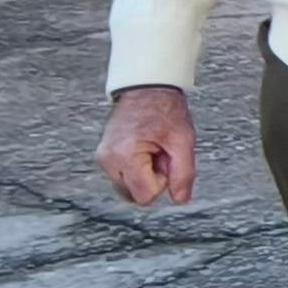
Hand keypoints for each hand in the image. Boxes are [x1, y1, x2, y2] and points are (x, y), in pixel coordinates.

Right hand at [98, 85, 197, 207]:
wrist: (147, 87)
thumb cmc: (164, 108)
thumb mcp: (183, 140)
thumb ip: (184, 173)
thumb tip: (181, 199)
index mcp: (125, 156)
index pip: (145, 196)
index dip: (162, 182)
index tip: (166, 160)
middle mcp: (108, 160)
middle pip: (134, 196)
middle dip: (152, 179)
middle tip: (160, 154)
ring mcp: (103, 158)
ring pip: (128, 188)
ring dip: (144, 175)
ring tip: (152, 150)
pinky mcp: (103, 156)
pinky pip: (123, 176)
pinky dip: (135, 168)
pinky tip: (144, 149)